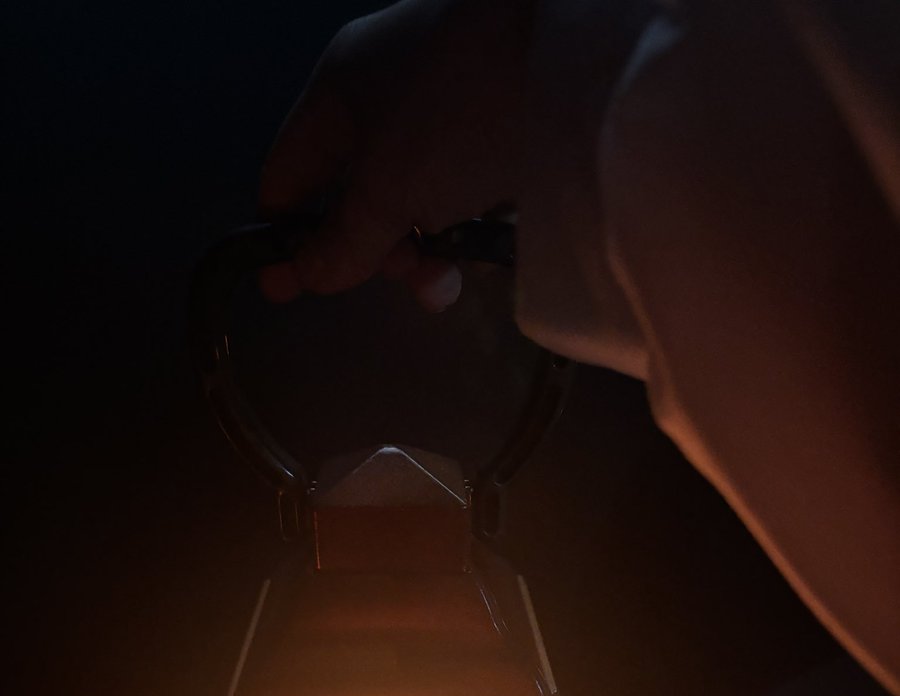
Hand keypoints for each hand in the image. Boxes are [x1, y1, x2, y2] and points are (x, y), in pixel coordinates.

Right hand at [258, 0, 532, 310]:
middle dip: (380, 251)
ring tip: (456, 276)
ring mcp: (450, 110)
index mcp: (339, 94)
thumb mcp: (388, 189)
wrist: (578, 47)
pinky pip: (472, 192)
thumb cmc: (457, 113)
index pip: (288, 178)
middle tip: (412, 277)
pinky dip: (476, 225)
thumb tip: (307, 276)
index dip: (286, 239)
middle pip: (360, 198)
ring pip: (420, 203)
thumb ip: (344, 241)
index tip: (289, 294)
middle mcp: (388, 97)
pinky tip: (495, 244)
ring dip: (432, 250)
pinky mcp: (505, 128)